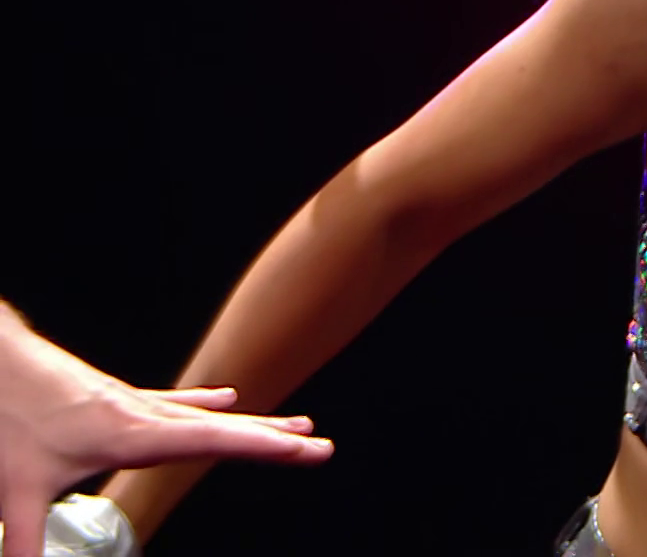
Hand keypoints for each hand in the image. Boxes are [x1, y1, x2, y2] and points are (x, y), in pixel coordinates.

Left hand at [0, 305, 331, 556]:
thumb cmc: (4, 415)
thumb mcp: (12, 489)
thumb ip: (24, 542)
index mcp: (131, 435)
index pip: (211, 444)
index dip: (262, 449)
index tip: (307, 450)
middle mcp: (143, 415)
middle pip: (224, 429)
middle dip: (275, 440)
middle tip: (322, 446)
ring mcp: (134, 403)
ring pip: (207, 416)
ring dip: (254, 422)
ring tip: (298, 424)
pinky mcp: (117, 399)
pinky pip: (175, 402)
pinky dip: (206, 403)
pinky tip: (227, 398)